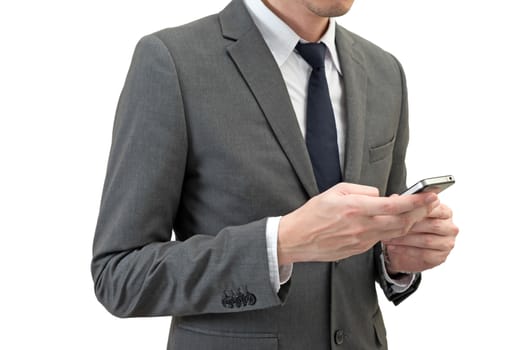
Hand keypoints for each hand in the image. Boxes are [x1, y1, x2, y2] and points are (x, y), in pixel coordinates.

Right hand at [277, 183, 439, 264]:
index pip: (394, 205)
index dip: (416, 201)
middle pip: (401, 222)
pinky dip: (391, 231)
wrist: (296, 239)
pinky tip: (393, 223)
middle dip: (420, 212)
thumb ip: (361, 190)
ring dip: (408, 222)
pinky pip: (380, 239)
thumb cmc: (312, 214)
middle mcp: (361, 226)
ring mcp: (361, 241)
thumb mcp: (334, 191)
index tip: (430, 195)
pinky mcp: (358, 250)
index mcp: (355, 208)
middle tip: (431, 203)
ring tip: (416, 212)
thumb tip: (379, 195)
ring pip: (393, 233)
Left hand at [383, 203, 458, 273]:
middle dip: (410, 226)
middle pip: (433, 225)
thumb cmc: (409, 229)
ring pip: (427, 240)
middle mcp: (449, 227)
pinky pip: (424, 254)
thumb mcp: (405, 214)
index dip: (418, 209)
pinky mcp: (441, 257)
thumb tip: (395, 197)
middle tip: (392, 226)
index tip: (401, 209)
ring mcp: (447, 243)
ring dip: (405, 239)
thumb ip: (403, 204)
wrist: (405, 251)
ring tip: (389, 237)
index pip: (435, 207)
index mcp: (445, 212)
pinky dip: (406, 250)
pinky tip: (394, 247)